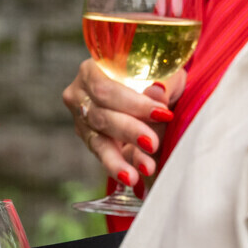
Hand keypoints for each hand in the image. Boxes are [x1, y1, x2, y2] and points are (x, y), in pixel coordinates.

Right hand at [64, 60, 184, 184]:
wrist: (156, 92)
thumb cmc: (159, 76)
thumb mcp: (167, 73)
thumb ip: (163, 83)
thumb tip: (158, 91)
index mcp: (92, 70)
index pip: (105, 89)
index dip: (132, 103)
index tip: (162, 113)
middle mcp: (80, 95)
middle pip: (100, 116)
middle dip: (128, 131)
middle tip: (153, 143)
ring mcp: (82, 120)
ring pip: (98, 142)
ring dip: (118, 160)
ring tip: (137, 174)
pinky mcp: (92, 141)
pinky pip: (103, 157)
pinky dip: (119, 167)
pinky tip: (132, 177)